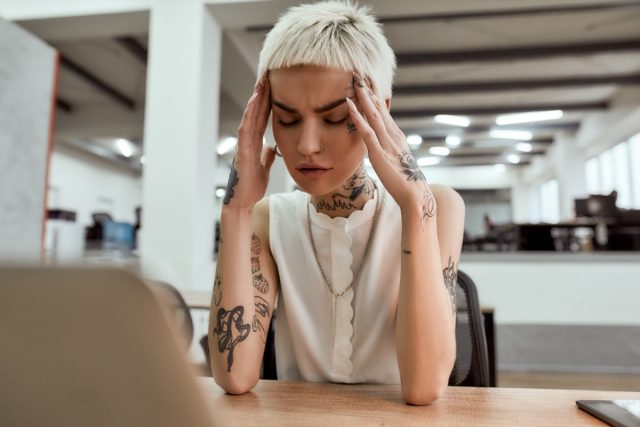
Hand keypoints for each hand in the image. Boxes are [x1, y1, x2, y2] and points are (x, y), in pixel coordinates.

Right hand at [223, 75, 275, 210]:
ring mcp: (244, 143)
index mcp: (254, 142)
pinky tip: (255, 101)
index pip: (262, 117)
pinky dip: (250, 113)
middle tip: (268, 75)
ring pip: (250, 116)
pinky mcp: (243, 150)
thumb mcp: (264, 167)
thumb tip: (272, 147)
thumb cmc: (252, 186)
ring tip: (262, 82)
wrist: (243, 201)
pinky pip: (246, 127)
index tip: (274, 86)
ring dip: (256, 99)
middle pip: (256, 112)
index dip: (268, 102)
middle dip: (262, 95)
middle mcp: (248, 140)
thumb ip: (267, 155)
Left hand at [345, 73, 435, 226]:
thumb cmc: (405, 180)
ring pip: (373, 114)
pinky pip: (366, 131)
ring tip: (354, 81)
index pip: (383, 111)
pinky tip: (349, 105)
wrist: (414, 192)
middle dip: (369, 89)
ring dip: (363, 96)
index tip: (367, 81)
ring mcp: (386, 142)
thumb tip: (382, 143)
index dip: (374, 95)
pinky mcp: (379, 152)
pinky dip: (357, 116)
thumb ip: (390, 148)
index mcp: (396, 135)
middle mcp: (392, 134)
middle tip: (359, 72)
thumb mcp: (396, 159)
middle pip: (378, 107)